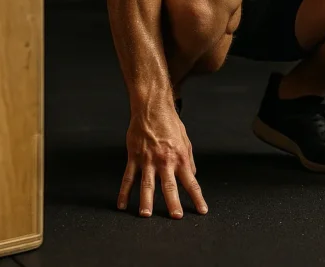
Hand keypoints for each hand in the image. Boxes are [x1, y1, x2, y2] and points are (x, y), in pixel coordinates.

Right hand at [118, 99, 207, 218]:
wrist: (152, 108)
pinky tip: (122, 204)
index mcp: (179, 158)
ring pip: (147, 185)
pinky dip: (124, 192)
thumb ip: (188, 160)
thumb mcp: (185, 141)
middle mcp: (164, 161)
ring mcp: (148, 160)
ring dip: (146, 201)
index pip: (191, 182)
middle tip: (175, 217)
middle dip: (173, 203)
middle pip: (169, 187)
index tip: (201, 210)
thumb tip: (192, 176)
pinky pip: (128, 178)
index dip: (197, 198)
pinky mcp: (134, 157)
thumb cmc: (169, 123)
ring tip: (146, 215)